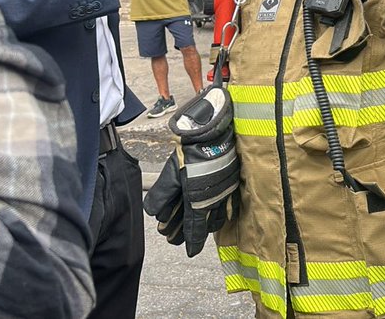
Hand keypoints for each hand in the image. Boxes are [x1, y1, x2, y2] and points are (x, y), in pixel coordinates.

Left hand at [143, 84, 239, 256]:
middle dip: (188, 233)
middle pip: (203, 224)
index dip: (191, 241)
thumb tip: (154, 213)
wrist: (216, 132)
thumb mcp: (172, 172)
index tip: (190, 252)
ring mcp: (224, 192)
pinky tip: (214, 210)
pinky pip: (225, 204)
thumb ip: (162, 194)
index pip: (195, 229)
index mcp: (198, 200)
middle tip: (175, 238)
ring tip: (193, 226)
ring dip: (203, 223)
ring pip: (215, 215)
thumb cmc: (194, 150)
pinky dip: (218, 211)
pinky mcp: (230, 182)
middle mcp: (213, 200)